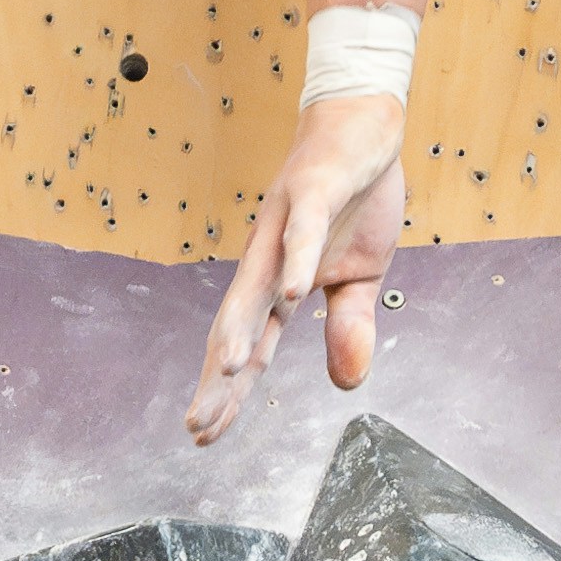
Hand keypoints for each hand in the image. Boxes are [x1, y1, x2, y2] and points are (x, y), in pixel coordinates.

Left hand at [187, 92, 409, 443]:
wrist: (363, 126)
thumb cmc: (355, 200)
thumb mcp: (362, 277)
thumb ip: (348, 327)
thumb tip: (345, 384)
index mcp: (278, 283)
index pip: (250, 347)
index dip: (228, 391)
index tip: (206, 434)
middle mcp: (267, 258)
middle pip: (238, 325)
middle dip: (218, 378)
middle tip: (197, 424)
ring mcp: (286, 223)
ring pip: (256, 283)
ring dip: (243, 328)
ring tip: (229, 373)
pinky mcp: (314, 191)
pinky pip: (303, 232)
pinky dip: (295, 262)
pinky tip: (291, 294)